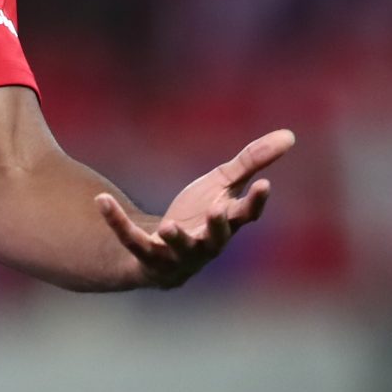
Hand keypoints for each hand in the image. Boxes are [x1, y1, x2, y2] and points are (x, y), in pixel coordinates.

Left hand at [95, 129, 295, 288]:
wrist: (163, 248)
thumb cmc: (199, 213)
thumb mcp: (223, 183)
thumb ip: (251, 162)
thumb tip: (290, 135)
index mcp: (226, 223)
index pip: (246, 214)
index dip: (255, 202)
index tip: (264, 185)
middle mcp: (206, 244)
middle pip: (216, 237)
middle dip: (217, 226)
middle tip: (217, 211)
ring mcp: (176, 254)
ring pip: (177, 249)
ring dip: (175, 238)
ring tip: (169, 226)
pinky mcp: (145, 255)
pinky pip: (129, 238)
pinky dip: (115, 220)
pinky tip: (101, 200)